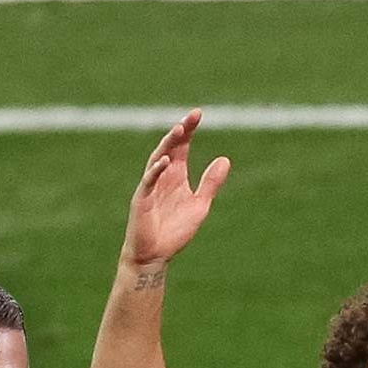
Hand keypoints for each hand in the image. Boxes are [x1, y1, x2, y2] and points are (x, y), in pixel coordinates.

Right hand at [124, 110, 230, 265]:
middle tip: (192, 117)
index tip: (198, 114)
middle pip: (170, 148)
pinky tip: (166, 161)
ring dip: (168, 145)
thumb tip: (225, 159)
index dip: (189, 130)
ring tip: (179, 130)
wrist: (156, 254)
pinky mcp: (143, 199)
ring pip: (157, 159)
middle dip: (181, 132)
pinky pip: (149, 181)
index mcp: (176, 175)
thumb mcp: (200, 205)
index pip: (182, 147)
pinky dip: (156, 171)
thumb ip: (211, 183)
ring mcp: (150, 186)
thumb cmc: (175, 230)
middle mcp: (162, 176)